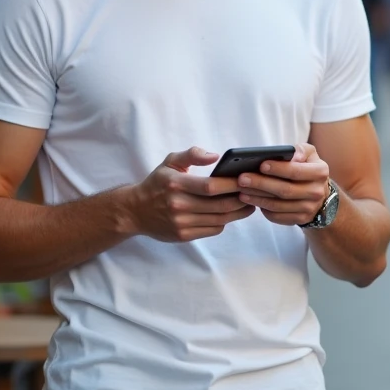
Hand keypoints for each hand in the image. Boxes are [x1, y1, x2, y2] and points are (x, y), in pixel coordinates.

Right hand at [121, 147, 254, 242]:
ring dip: (238, 213)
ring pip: (219, 220)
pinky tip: (229, 214)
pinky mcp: (183, 235)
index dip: (231, 185)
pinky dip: (224, 222)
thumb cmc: (157, 183)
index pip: (210, 186)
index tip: (245, 180)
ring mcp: (181, 223)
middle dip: (240, 199)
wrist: (135, 211)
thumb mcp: (170, 162)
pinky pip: (212, 230)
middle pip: (219, 205)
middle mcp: (178, 205)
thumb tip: (215, 156)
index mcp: (175, 184)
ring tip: (248, 204)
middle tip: (253, 193)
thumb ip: (192, 154)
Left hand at [236, 143, 331, 225]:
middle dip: (261, 184)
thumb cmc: (306, 168)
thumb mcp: (309, 154)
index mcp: (320, 172)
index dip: (278, 169)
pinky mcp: (300, 219)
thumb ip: (301, 150)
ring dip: (257, 199)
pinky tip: (250, 201)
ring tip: (241, 191)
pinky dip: (262, 209)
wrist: (318, 194)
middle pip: (285, 190)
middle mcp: (316, 192)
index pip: (296, 171)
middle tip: (242, 179)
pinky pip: (277, 217)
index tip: (261, 165)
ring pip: (278, 205)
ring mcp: (309, 208)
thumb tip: (294, 157)